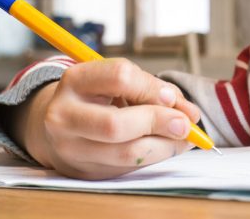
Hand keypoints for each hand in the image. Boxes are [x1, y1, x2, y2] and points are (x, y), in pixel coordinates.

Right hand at [8, 58, 200, 178]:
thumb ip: (153, 90)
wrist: (59, 125)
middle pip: (117, 124)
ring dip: (164, 147)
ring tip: (182, 139)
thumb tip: (190, 114)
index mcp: (75, 80)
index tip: (171, 98)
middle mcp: (64, 115)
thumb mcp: (119, 83)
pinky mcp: (82, 171)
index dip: (153, 88)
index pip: (121, 77)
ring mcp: (69, 148)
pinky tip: (165, 147)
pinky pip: (127, 169)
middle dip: (159, 123)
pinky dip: (154, 158)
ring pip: (125, 153)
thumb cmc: (99, 97)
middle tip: (186, 126)